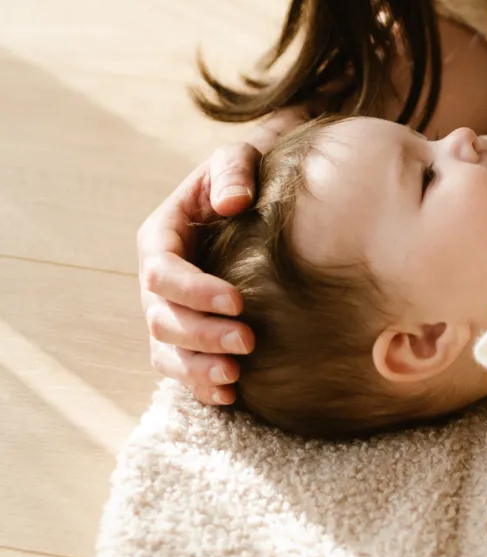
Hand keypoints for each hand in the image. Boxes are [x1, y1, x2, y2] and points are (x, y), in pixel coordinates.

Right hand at [137, 144, 259, 405]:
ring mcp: (170, 310)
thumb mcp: (238, 159)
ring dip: (195, 370)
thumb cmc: (245, 176)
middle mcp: (157, 280)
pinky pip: (182, 368)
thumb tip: (231, 203)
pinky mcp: (190, 333)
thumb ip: (233, 171)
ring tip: (234, 380)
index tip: (237, 301)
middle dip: (201, 336)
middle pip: (162, 319)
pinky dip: (200, 386)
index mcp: (160, 238)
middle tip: (248, 342)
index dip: (194, 292)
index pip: (162, 272)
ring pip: (166, 352)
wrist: (258, 196)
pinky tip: (230, 398)